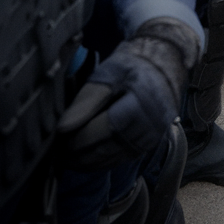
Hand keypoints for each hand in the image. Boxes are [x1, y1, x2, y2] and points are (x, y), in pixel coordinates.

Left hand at [57, 18, 200, 168]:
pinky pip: (118, 159)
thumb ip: (86, 100)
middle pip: (105, 149)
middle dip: (77, 152)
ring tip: (66, 152)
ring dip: (85, 160)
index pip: (102, 131)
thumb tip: (61, 128)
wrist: (166, 63)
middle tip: (57, 148)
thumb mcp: (110, 72)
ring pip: (110, 159)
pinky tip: (85, 154)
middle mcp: (149, 126)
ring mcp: (150, 138)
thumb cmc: (135, 64)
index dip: (77, 137)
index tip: (57, 136)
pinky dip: (99, 159)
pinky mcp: (148, 145)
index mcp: (140, 105)